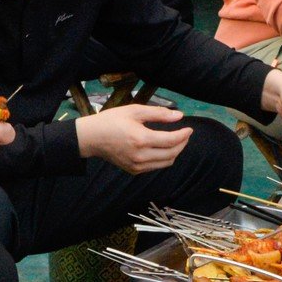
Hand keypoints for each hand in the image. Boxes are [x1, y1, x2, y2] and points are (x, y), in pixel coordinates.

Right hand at [75, 103, 191, 174]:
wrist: (92, 138)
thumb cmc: (112, 120)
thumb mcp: (134, 111)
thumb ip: (158, 113)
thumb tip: (179, 116)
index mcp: (141, 139)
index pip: (171, 140)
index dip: (184, 135)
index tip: (189, 128)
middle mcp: (140, 156)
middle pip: (172, 154)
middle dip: (182, 144)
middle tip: (185, 134)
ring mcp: (137, 166)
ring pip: (166, 163)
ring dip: (175, 152)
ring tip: (176, 140)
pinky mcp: (134, 170)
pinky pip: (156, 166)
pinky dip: (163, 158)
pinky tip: (162, 147)